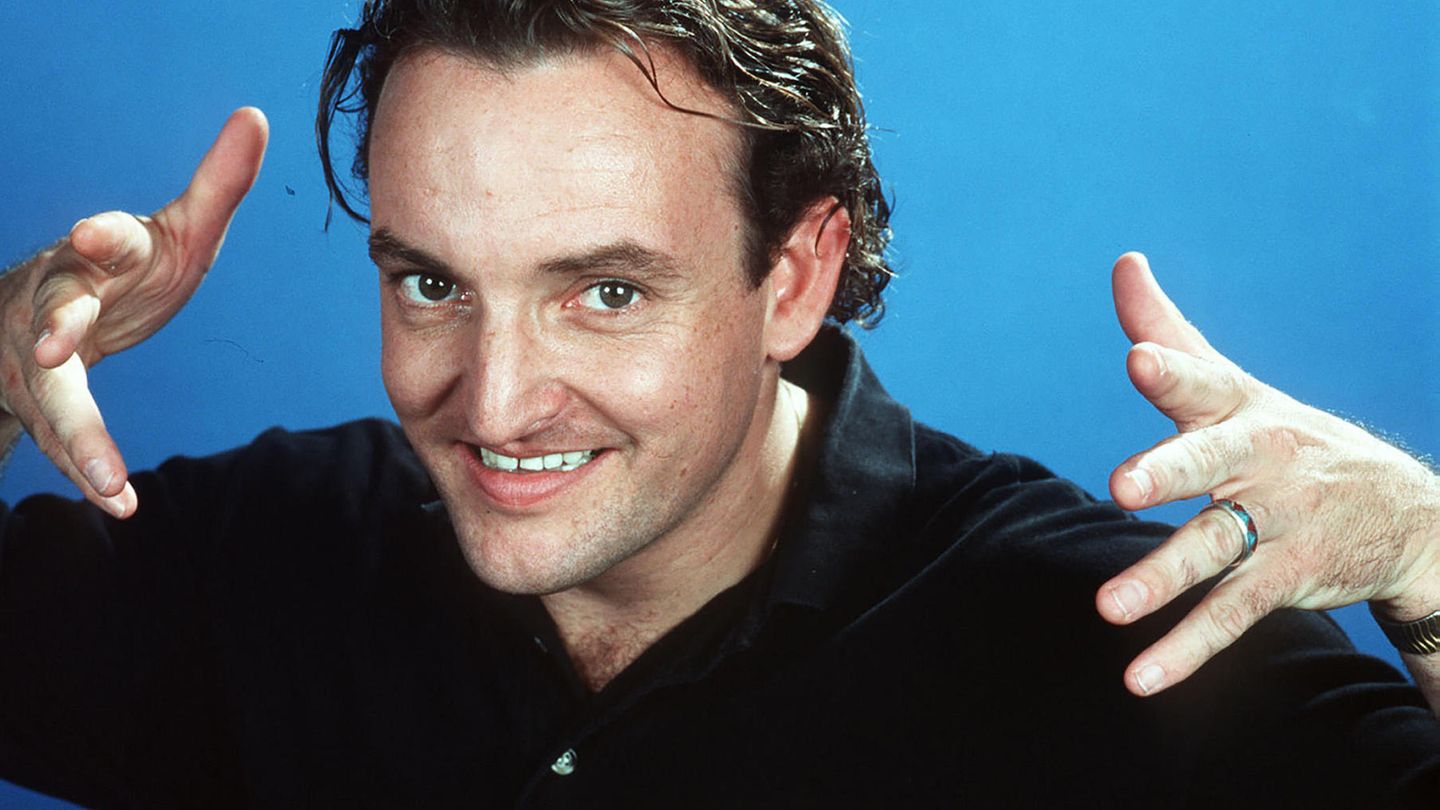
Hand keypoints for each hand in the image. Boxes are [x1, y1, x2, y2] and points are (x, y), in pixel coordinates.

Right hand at [0, 107, 268, 517]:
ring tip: (105, 480)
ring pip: (52, 395)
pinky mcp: (45, 407)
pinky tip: (120, 506)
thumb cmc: (127, 271)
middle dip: (54, 326)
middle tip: (58, 346)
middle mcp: (59, 301)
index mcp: (100, 254)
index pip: (102, 242)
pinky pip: (62, 442)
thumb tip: (256, 114)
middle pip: (54, 311)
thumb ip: (215, 185)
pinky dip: (91, 474)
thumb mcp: (174, 231)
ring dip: (76, 435)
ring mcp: (41, 359)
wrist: (51, 321)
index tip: (100, 236)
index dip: (100, 238)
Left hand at [1094, 252, 1439, 696]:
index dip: (1171, 370)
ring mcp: (1275, 521)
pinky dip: (1186, 650)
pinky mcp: (1285, 578)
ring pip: (1212, 548)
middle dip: (1169, 470)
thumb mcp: (1234, 385)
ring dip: (1161, 579)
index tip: (1139, 357)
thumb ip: (1168, 334)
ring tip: (1107, 609)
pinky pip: (1229, 615)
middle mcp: (1257, 460)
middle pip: (1208, 461)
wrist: (1403, 512)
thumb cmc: (1285, 439)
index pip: (1202, 381)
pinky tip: (1139, 678)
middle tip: (1122, 486)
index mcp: (1238, 409)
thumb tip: (1123, 262)